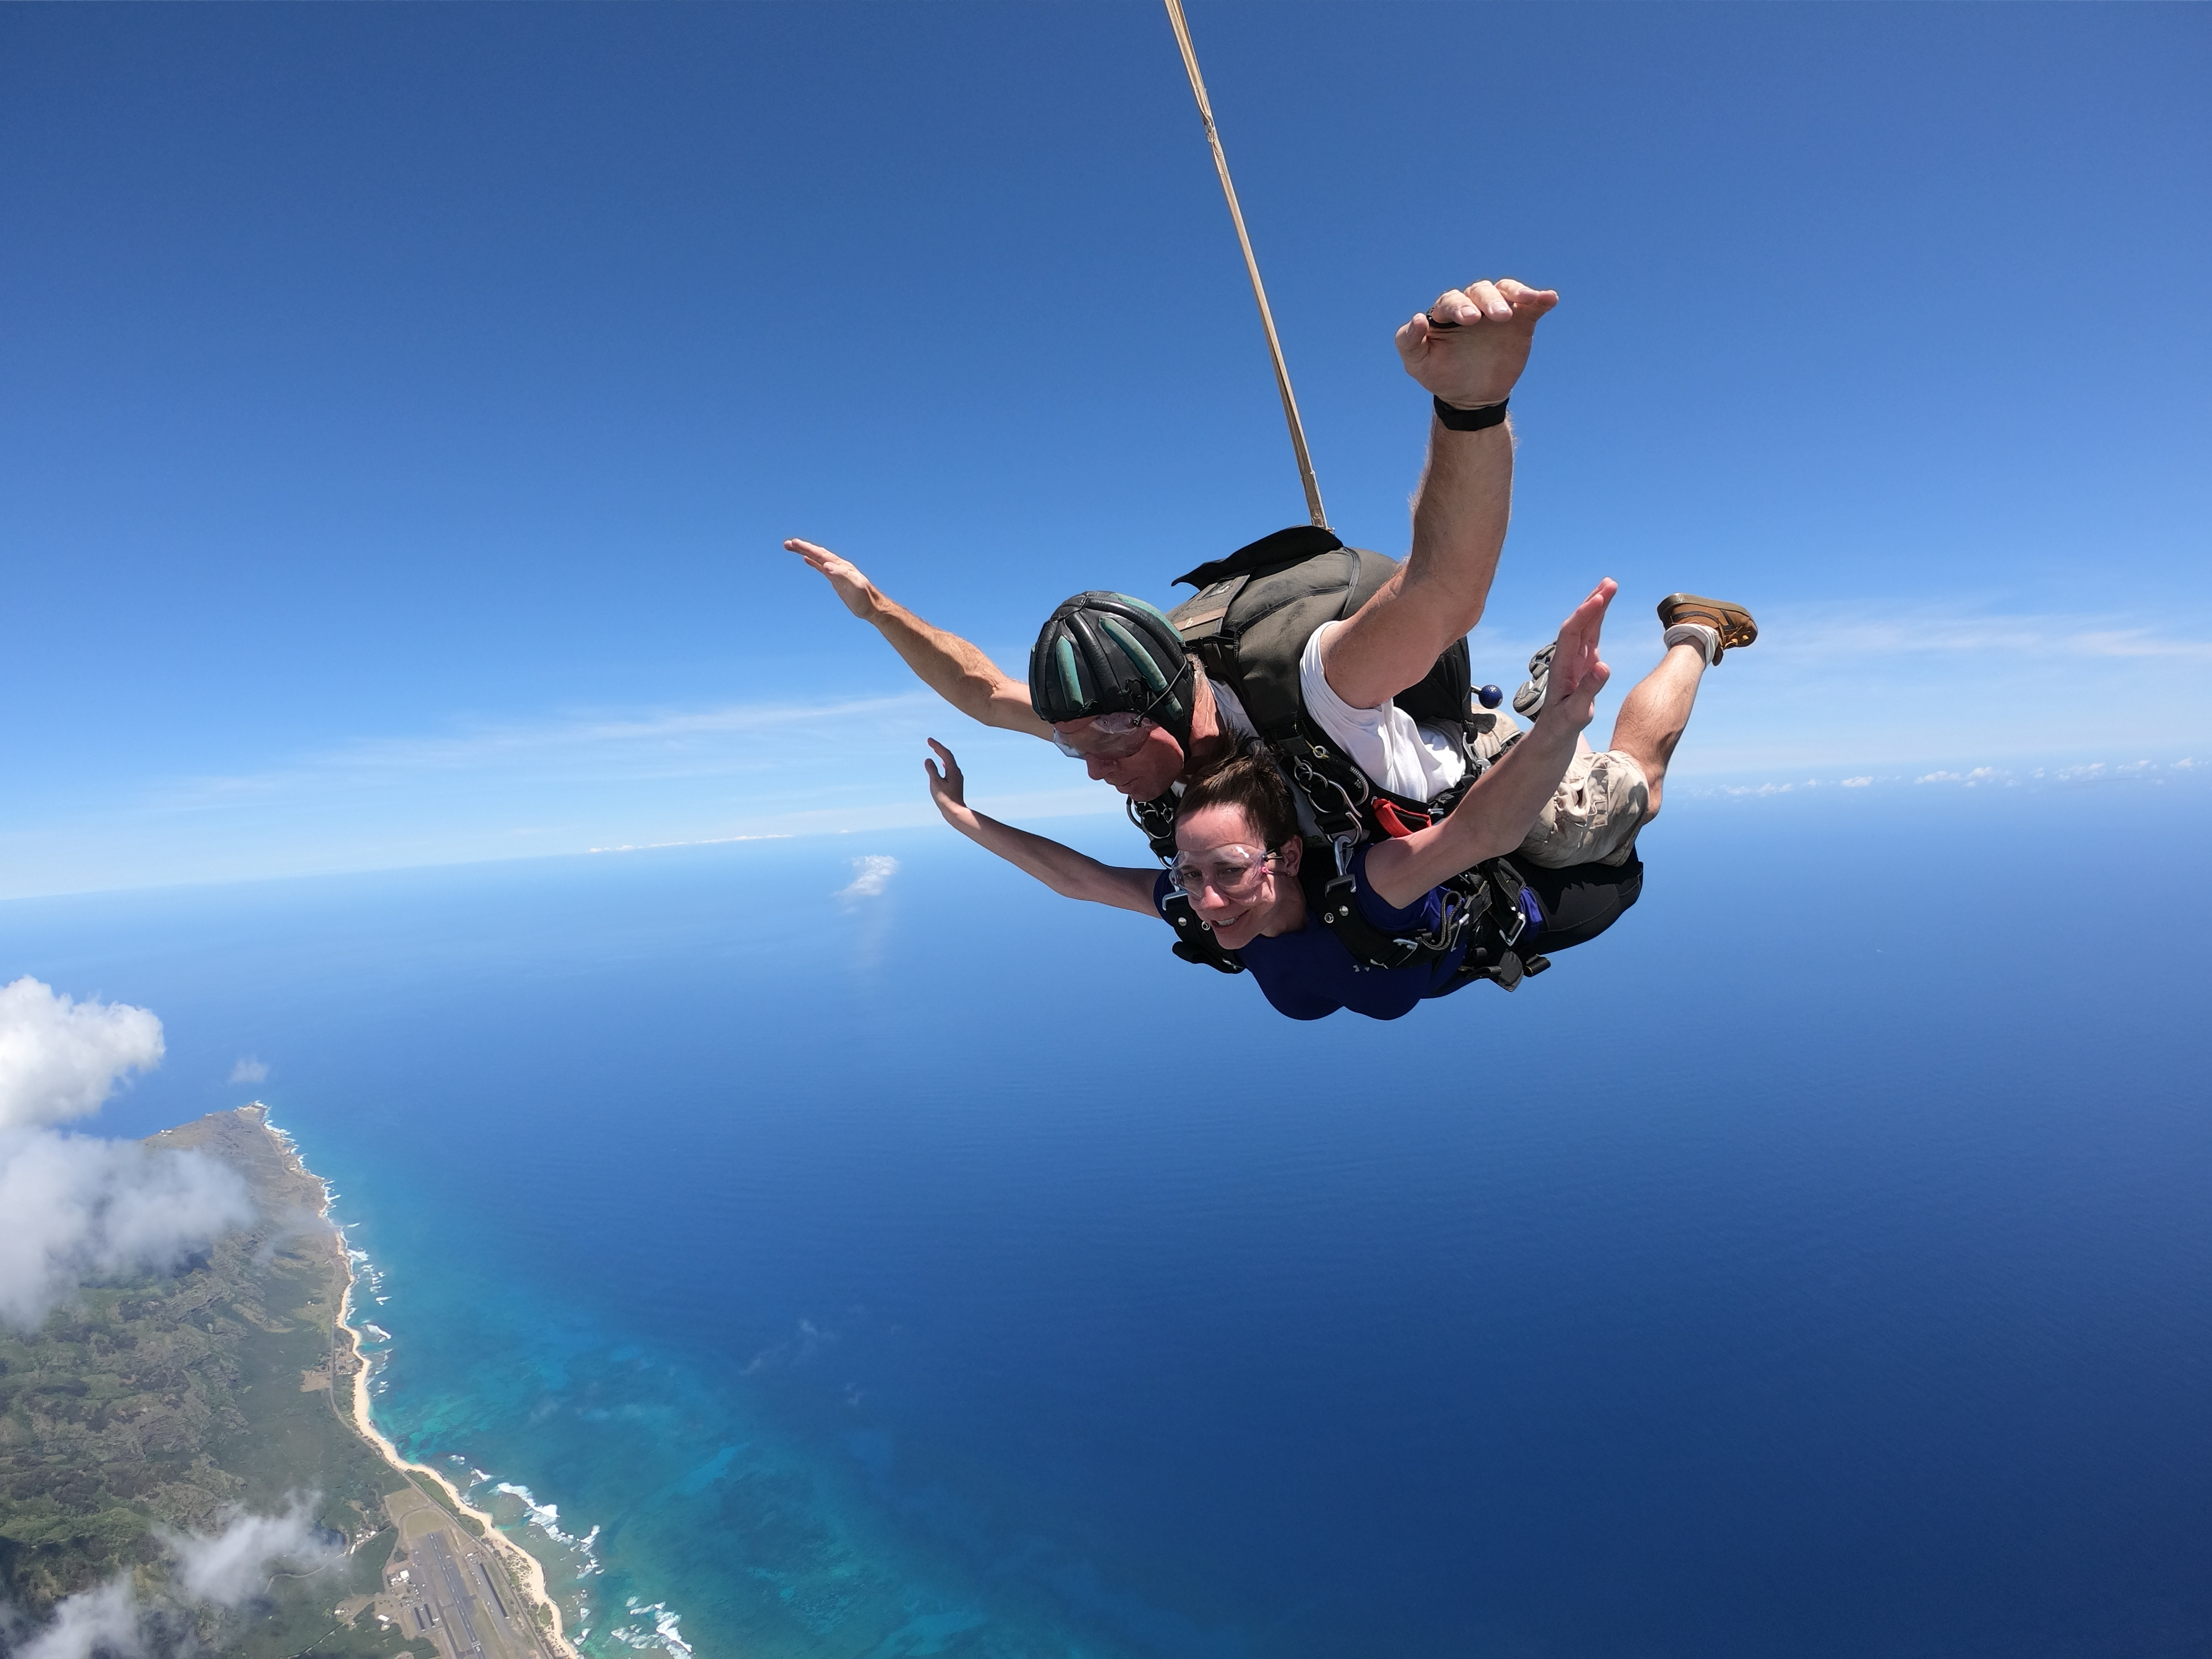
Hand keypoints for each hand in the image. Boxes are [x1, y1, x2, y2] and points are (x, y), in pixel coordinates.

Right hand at [786, 538, 875, 618]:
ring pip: (818, 558)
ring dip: (805, 552)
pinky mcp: (836, 580)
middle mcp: (839, 566)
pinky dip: (813, 562)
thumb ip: (841, 574)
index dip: (807, 548)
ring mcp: (837, 572)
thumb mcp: (854, 586)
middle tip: (787, 544)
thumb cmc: (865, 598)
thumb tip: (825, 565)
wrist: (873, 608)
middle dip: (803, 547)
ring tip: (792, 547)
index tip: (794, 543)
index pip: (821, 554)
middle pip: (818, 553)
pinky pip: (821, 567)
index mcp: (841, 566)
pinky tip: (807, 560)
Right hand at [925, 739, 969, 818]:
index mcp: (953, 770)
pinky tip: (943, 765)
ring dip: (942, 754)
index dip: (937, 746)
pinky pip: (949, 768)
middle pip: (948, 756)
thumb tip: (928, 760)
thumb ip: (932, 770)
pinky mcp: (955, 783)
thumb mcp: (936, 783)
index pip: (945, 753)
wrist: (955, 812)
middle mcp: (957, 772)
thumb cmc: (945, 799)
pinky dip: (944, 763)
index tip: (929, 740)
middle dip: (939, 748)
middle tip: (930, 742)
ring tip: (936, 750)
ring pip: (949, 762)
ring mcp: (957, 778)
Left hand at [1394, 279, 1558, 409]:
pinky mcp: (1520, 321)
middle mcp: (1473, 305)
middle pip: (1481, 292)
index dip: (1459, 307)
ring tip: (1525, 302)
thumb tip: (1418, 319)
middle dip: (1490, 301)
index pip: (1451, 301)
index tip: (1470, 319)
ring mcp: (1497, 311)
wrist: (1471, 397)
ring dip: (1516, 294)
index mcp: (1446, 312)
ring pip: (1505, 291)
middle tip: (1499, 317)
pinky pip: (1531, 306)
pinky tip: (1550, 299)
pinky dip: (1540, 299)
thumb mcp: (1418, 364)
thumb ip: (1409, 342)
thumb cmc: (1441, 375)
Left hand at [1538, 578, 1616, 730]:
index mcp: (1563, 668)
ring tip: (1609, 587)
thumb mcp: (1575, 714)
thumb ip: (1588, 691)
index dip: (1585, 615)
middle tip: (1609, 582)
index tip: (1599, 598)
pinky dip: (1596, 621)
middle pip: (1578, 624)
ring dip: (1595, 607)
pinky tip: (1602, 609)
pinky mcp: (1582, 665)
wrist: (1552, 735)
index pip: (1572, 635)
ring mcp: (1575, 661)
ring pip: (1585, 628)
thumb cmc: (1562, 727)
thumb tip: (1604, 666)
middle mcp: (1567, 660)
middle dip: (1592, 603)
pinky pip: (1590, 637)